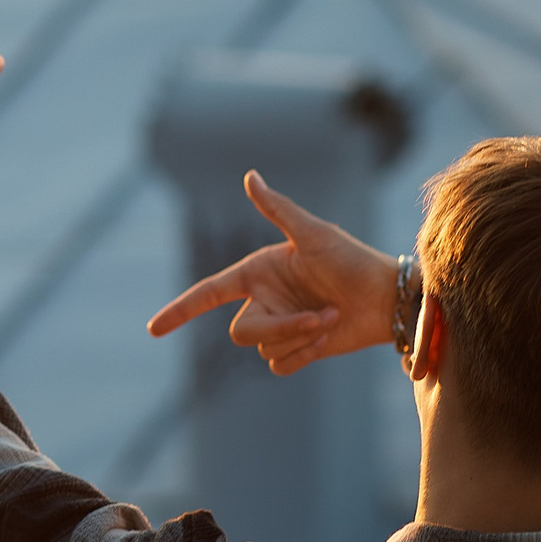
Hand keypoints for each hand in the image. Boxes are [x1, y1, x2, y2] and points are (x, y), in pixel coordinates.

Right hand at [145, 171, 397, 375]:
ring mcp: (280, 327)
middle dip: (280, 328)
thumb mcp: (313, 233)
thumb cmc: (352, 259)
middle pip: (241, 331)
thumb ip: (277, 209)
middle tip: (318, 317)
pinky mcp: (298, 350)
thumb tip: (249, 175)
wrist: (387, 298)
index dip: (180, 311)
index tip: (153, 329)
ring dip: (301, 338)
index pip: (208, 294)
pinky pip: (280, 365)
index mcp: (257, 273)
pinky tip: (326, 338)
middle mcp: (263, 301)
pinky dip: (303, 355)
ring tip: (331, 318)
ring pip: (264, 349)